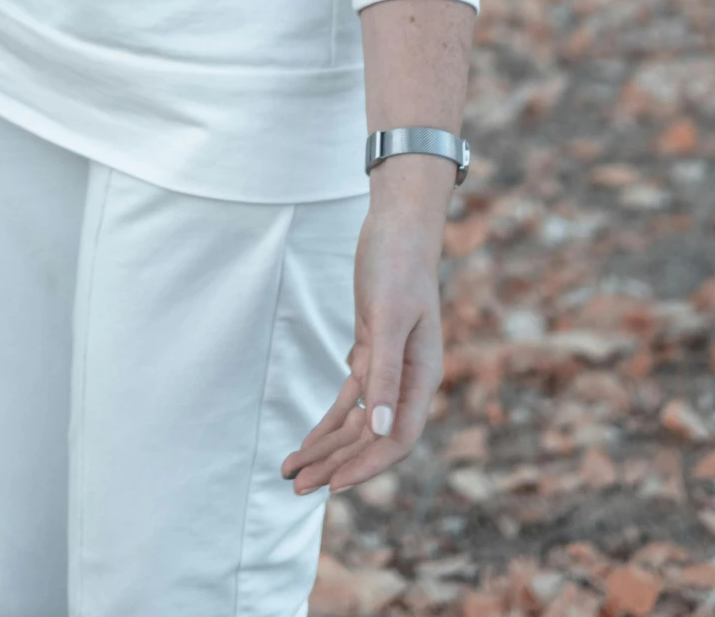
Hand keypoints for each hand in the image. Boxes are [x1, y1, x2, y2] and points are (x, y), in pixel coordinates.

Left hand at [281, 159, 447, 493]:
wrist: (398, 227)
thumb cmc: (399, 266)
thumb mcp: (391, 318)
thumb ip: (387, 375)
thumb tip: (379, 430)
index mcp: (422, 378)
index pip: (396, 439)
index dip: (366, 466)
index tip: (333, 485)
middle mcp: (408, 381)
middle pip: (370, 438)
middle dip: (336, 464)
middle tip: (297, 488)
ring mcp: (389, 369)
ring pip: (357, 423)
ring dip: (327, 448)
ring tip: (292, 472)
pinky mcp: (371, 352)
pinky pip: (350, 399)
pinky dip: (329, 420)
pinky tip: (308, 442)